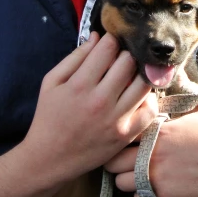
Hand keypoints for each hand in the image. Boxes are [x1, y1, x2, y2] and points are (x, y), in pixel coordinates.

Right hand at [18, 32, 158, 185]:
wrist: (48, 159)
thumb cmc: (48, 117)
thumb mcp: (52, 82)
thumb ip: (75, 57)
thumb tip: (98, 37)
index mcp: (79, 85)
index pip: (108, 48)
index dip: (111, 40)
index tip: (110, 44)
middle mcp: (100, 101)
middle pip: (128, 62)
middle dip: (125, 55)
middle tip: (120, 60)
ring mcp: (115, 119)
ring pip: (143, 83)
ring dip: (139, 75)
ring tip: (130, 77)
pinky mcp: (125, 135)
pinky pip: (149, 110)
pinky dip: (146, 100)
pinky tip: (136, 97)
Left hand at [105, 99, 197, 196]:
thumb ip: (185, 101)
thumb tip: (182, 85)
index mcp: (160, 131)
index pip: (123, 129)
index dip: (123, 132)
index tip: (128, 135)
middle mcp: (154, 155)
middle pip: (114, 160)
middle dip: (117, 158)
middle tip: (126, 157)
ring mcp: (159, 179)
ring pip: (121, 182)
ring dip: (127, 178)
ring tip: (138, 174)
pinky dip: (141, 195)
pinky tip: (152, 187)